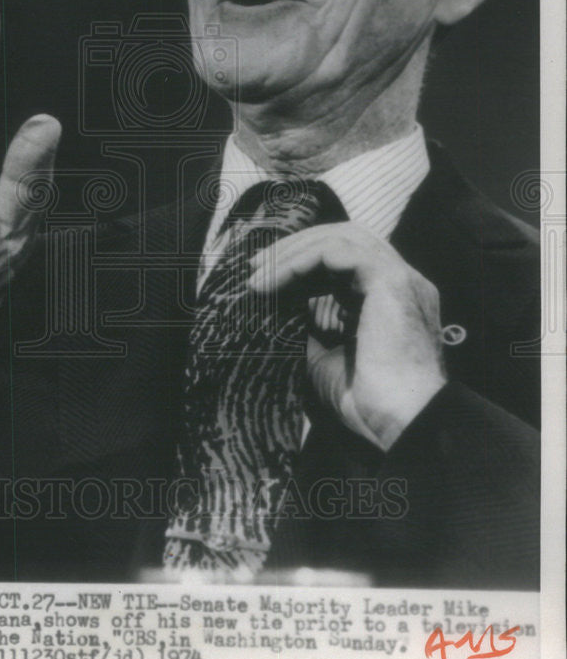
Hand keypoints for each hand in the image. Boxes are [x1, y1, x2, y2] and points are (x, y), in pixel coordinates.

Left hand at [248, 223, 445, 450]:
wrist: (400, 421)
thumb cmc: (368, 400)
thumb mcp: (325, 356)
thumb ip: (308, 327)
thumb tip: (278, 307)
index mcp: (391, 299)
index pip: (346, 259)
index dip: (304, 262)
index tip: (265, 279)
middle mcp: (401, 281)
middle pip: (345, 238)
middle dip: (297, 247)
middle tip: (256, 267)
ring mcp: (400, 277)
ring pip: (341, 237)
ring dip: (295, 251)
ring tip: (259, 274)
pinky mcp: (389, 280)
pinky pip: (338, 252)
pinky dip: (302, 261)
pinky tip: (275, 281)